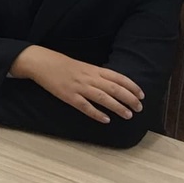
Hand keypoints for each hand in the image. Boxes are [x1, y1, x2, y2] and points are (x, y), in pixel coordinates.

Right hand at [10, 46, 143, 123]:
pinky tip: (106, 120)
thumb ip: (97, 74)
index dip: (132, 86)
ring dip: (118, 107)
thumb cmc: (62, 64)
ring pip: (103, 98)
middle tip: (139, 108)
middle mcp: (89, 78)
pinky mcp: (69, 96)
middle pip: (114, 88)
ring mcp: (79, 87)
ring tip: (128, 115)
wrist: (41, 62)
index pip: (118, 77)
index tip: (141, 95)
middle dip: (129, 99)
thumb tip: (114, 84)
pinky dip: (97, 113)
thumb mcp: (83, 66)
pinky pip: (85, 106)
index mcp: (93, 69)